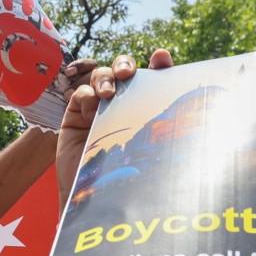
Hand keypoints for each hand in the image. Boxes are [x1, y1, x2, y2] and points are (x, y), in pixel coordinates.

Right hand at [56, 49, 172, 206]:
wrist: (96, 198)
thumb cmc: (128, 178)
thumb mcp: (153, 148)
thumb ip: (165, 126)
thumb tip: (179, 94)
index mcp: (144, 108)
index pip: (153, 79)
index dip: (158, 65)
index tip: (162, 57)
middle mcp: (121, 105)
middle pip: (122, 70)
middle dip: (124, 64)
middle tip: (127, 73)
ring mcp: (96, 109)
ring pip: (100, 76)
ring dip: (104, 78)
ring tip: (107, 93)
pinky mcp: (75, 116)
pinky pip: (79, 95)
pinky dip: (85, 95)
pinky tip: (91, 108)